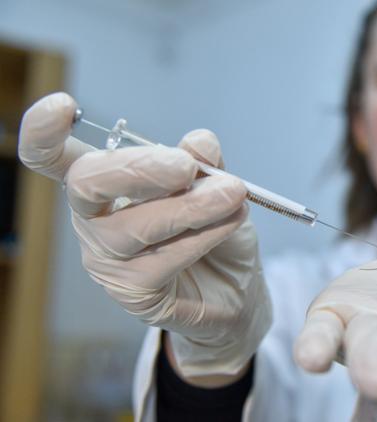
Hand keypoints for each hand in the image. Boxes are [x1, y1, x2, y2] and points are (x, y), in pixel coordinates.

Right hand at [18, 92, 271, 378]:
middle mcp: (94, 219)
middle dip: (138, 168)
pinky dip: (203, 236)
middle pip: (87, 184)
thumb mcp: (220, 188)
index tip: (62, 106)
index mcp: (105, 182)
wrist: (238, 288)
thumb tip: (198, 142)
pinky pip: (164, 259)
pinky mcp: (133, 292)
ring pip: (134, 226)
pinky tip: (229, 224)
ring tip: (232, 194)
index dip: (43, 132)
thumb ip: (208, 164)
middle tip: (187, 167)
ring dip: (189, 206)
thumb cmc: (218, 230)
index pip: (55, 158)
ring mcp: (108, 259)